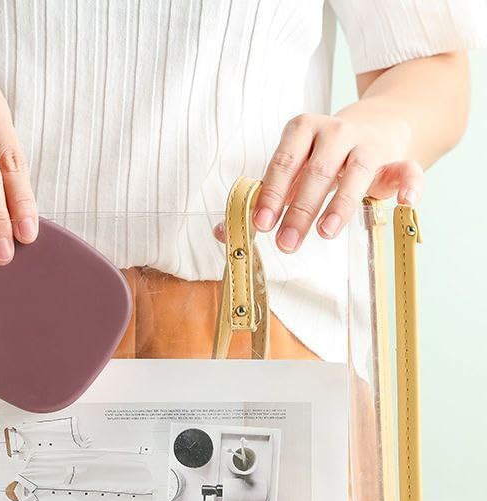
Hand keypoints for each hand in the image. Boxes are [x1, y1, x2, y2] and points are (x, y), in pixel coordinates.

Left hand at [255, 113, 422, 251]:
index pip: (283, 164)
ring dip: (341, 203)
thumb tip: (222, 233)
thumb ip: (263, 198)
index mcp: (302, 130)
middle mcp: (335, 131)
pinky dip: (409, 186)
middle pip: (317, 171)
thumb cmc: (321, 156)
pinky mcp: (399, 156)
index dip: (272, 195)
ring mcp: (369, 142)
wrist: (376, 125)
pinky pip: (407, 170)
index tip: (261, 224)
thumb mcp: (292, 169)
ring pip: (358, 171)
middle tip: (286, 244)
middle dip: (300, 210)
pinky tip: (404, 204)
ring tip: (325, 233)